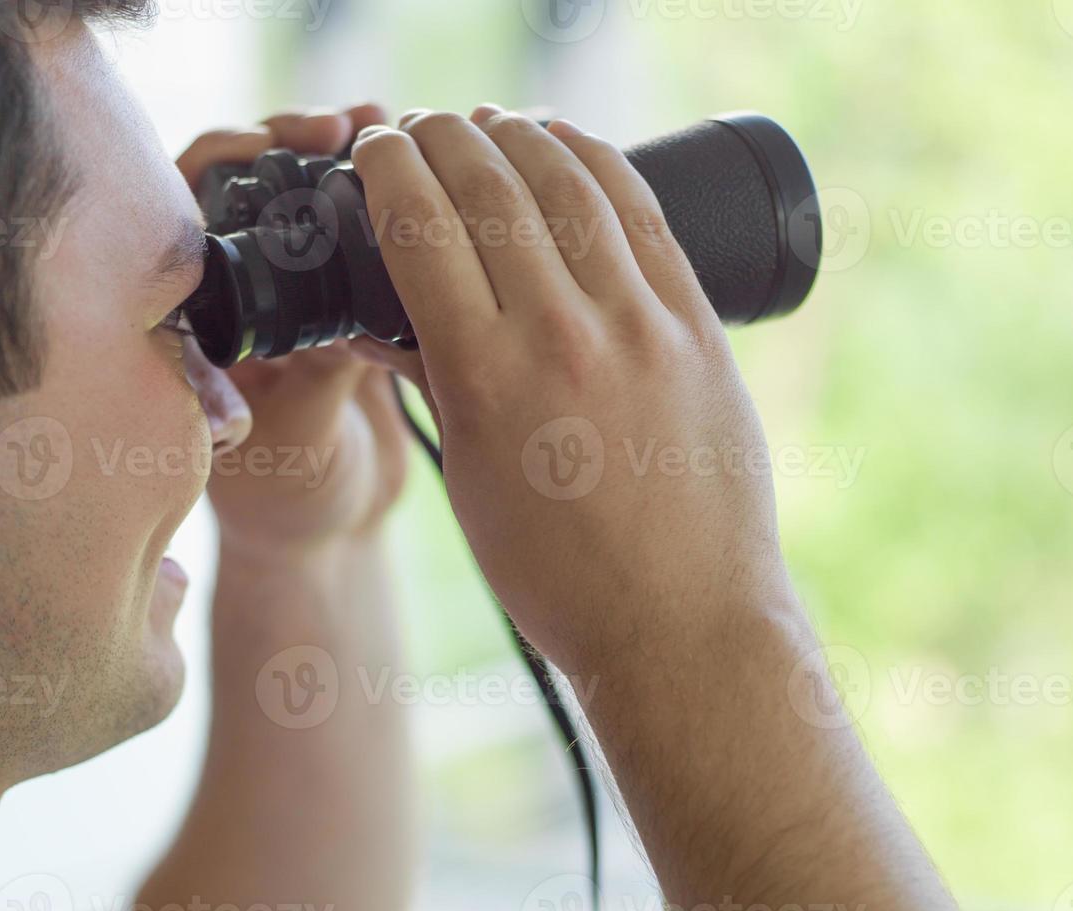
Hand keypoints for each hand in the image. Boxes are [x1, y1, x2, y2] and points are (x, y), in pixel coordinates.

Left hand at [174, 106, 412, 554]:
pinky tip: (426, 171)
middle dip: (290, 140)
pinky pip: (361, 230)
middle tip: (337, 124)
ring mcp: (292, 293)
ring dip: (347, 155)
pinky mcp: (348, 299)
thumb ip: (324, 373)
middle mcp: (235, 294)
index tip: (265, 145)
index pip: (183, 211)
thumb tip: (359, 310)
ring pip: (306, 196)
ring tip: (390, 124)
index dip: (218, 162)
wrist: (338, 536)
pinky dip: (391, 195)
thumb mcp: (301, 438)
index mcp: (196, 320)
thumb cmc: (290, 505)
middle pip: (247, 184)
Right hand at [349, 106, 797, 667]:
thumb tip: (387, 320)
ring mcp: (640, 325)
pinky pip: (642, 215)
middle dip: (442, 138)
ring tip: (486, 123)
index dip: (388, 171)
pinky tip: (567, 143)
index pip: (420, 231)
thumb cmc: (558, 575)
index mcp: (486, 380)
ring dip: (517, 135)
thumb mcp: (467, 480)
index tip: (374, 151)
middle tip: (420, 126)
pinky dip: (597, 162)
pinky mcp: (698, 327)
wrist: (680, 624)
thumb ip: (432, 384)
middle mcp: (562, 336)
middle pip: (489, 189)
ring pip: (568, 185)